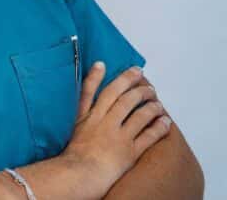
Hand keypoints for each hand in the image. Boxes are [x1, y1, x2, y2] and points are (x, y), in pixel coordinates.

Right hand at [62, 62, 171, 197]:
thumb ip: (80, 106)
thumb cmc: (74, 153)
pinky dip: (158, 127)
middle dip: (135, 86)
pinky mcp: (129, 152)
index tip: (107, 65)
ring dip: (150, 104)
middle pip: (122, 98)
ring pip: (137, 114)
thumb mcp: (73, 125)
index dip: (99, 76)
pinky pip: (148, 136)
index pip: (93, 90)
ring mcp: (118, 136)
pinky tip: (165, 121)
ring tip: (156, 99)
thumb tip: (86, 89)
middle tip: (144, 81)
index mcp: (87, 116)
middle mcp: (103, 122)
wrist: (80, 174)